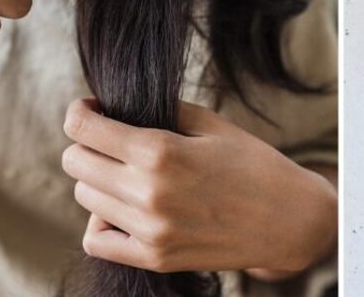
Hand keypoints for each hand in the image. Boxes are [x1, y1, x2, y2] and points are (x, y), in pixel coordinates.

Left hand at [61, 98, 337, 275]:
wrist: (288, 220)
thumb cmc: (252, 163)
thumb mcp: (209, 123)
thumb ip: (158, 110)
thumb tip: (112, 106)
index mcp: (160, 151)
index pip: (82, 129)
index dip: (79, 113)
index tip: (91, 110)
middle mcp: (148, 192)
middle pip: (75, 163)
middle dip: (87, 145)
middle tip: (111, 141)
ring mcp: (150, 230)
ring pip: (84, 198)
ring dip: (96, 181)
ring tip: (126, 174)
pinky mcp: (155, 258)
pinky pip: (97, 241)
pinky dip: (100, 222)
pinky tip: (123, 209)